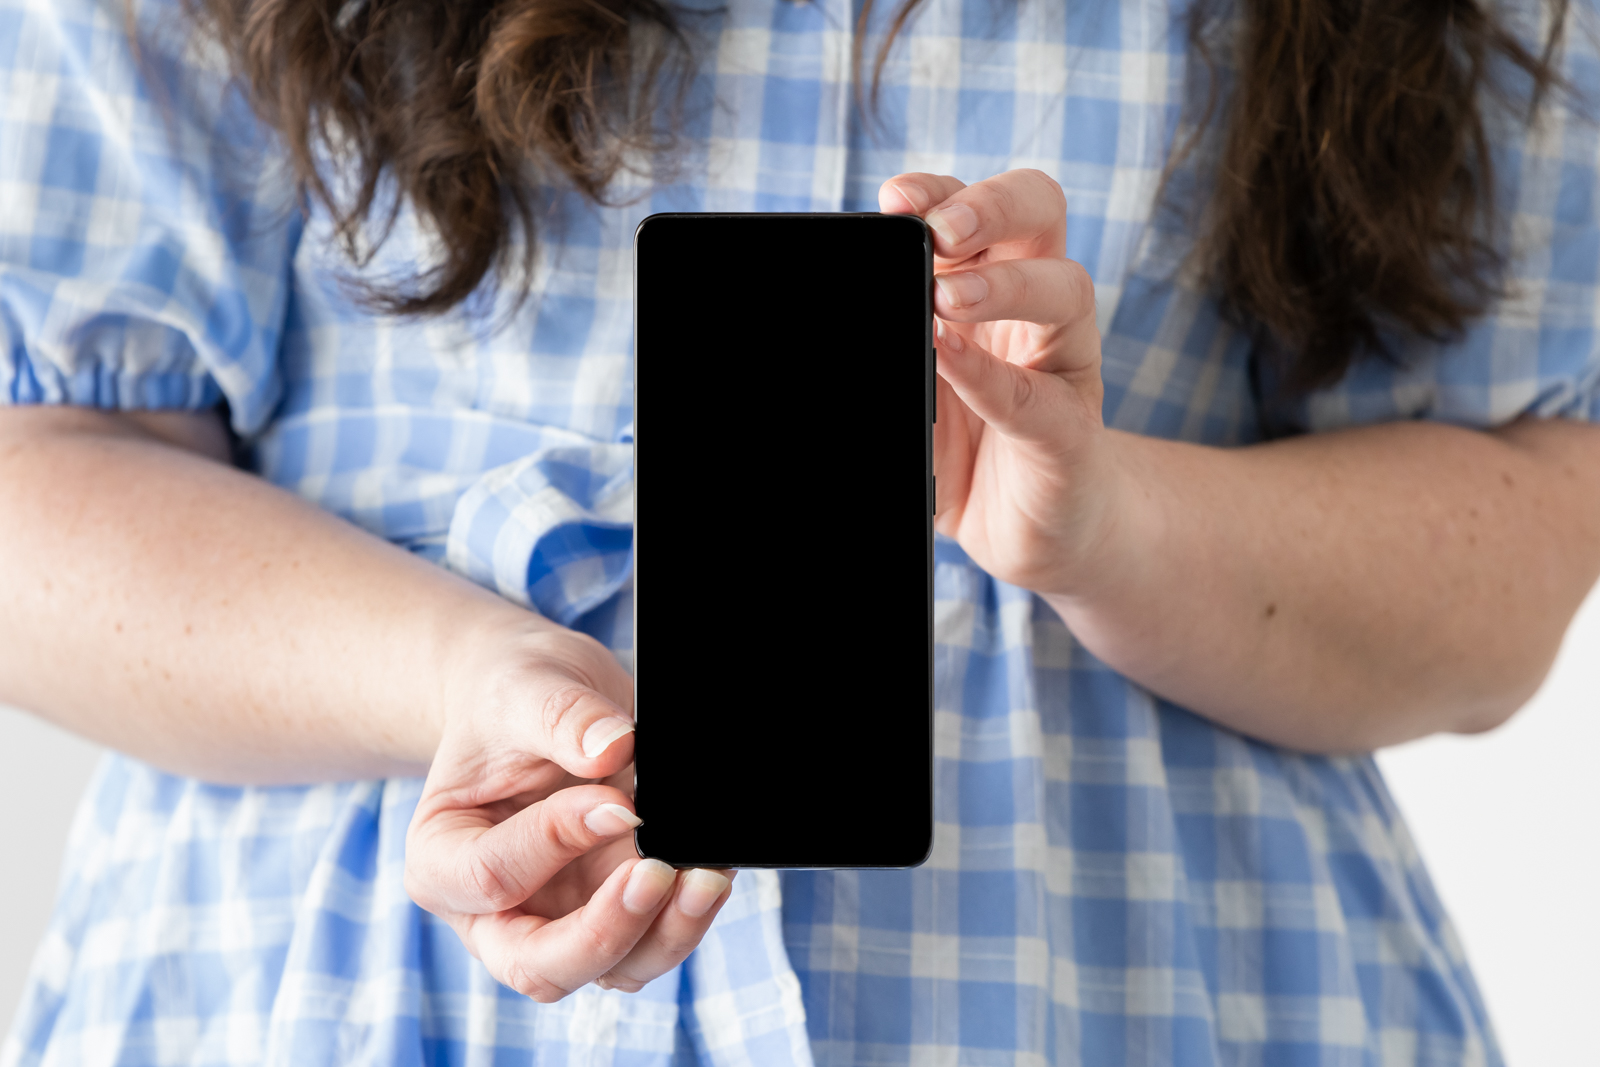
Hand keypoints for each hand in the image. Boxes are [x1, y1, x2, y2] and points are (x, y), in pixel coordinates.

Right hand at [404, 619, 733, 999]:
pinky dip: (686, 918)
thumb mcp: (524, 686)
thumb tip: (613, 748)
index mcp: (441, 862)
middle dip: (607, 932)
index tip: (615, 799)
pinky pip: (651, 941)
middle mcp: (493, 912)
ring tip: (707, 878)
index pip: (493, 877)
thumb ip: (561, 718)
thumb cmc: (509, 696)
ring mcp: (558, 920)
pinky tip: (710, 870)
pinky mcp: (611, 913)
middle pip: (542, 967)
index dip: (557, 842)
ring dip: (664, 935)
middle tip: (660, 873)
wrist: (539, 699)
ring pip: (610, 970)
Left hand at [880, 169, 1122, 595]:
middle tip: (938, 232)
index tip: (894, 200)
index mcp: (997, 282)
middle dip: (990, 206)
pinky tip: (950, 361)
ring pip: (1067, 292)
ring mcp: (1063, 369)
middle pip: (1041, 214)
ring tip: (945, 298)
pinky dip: (992, 376)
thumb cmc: (965, 447)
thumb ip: (886, 350)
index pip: (980, 207)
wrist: (1028, 533)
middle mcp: (1039, 309)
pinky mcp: (1070, 435)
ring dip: (1004, 285)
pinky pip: (1041, 398)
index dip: (940, 191)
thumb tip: (830, 328)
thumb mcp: (911, 389)